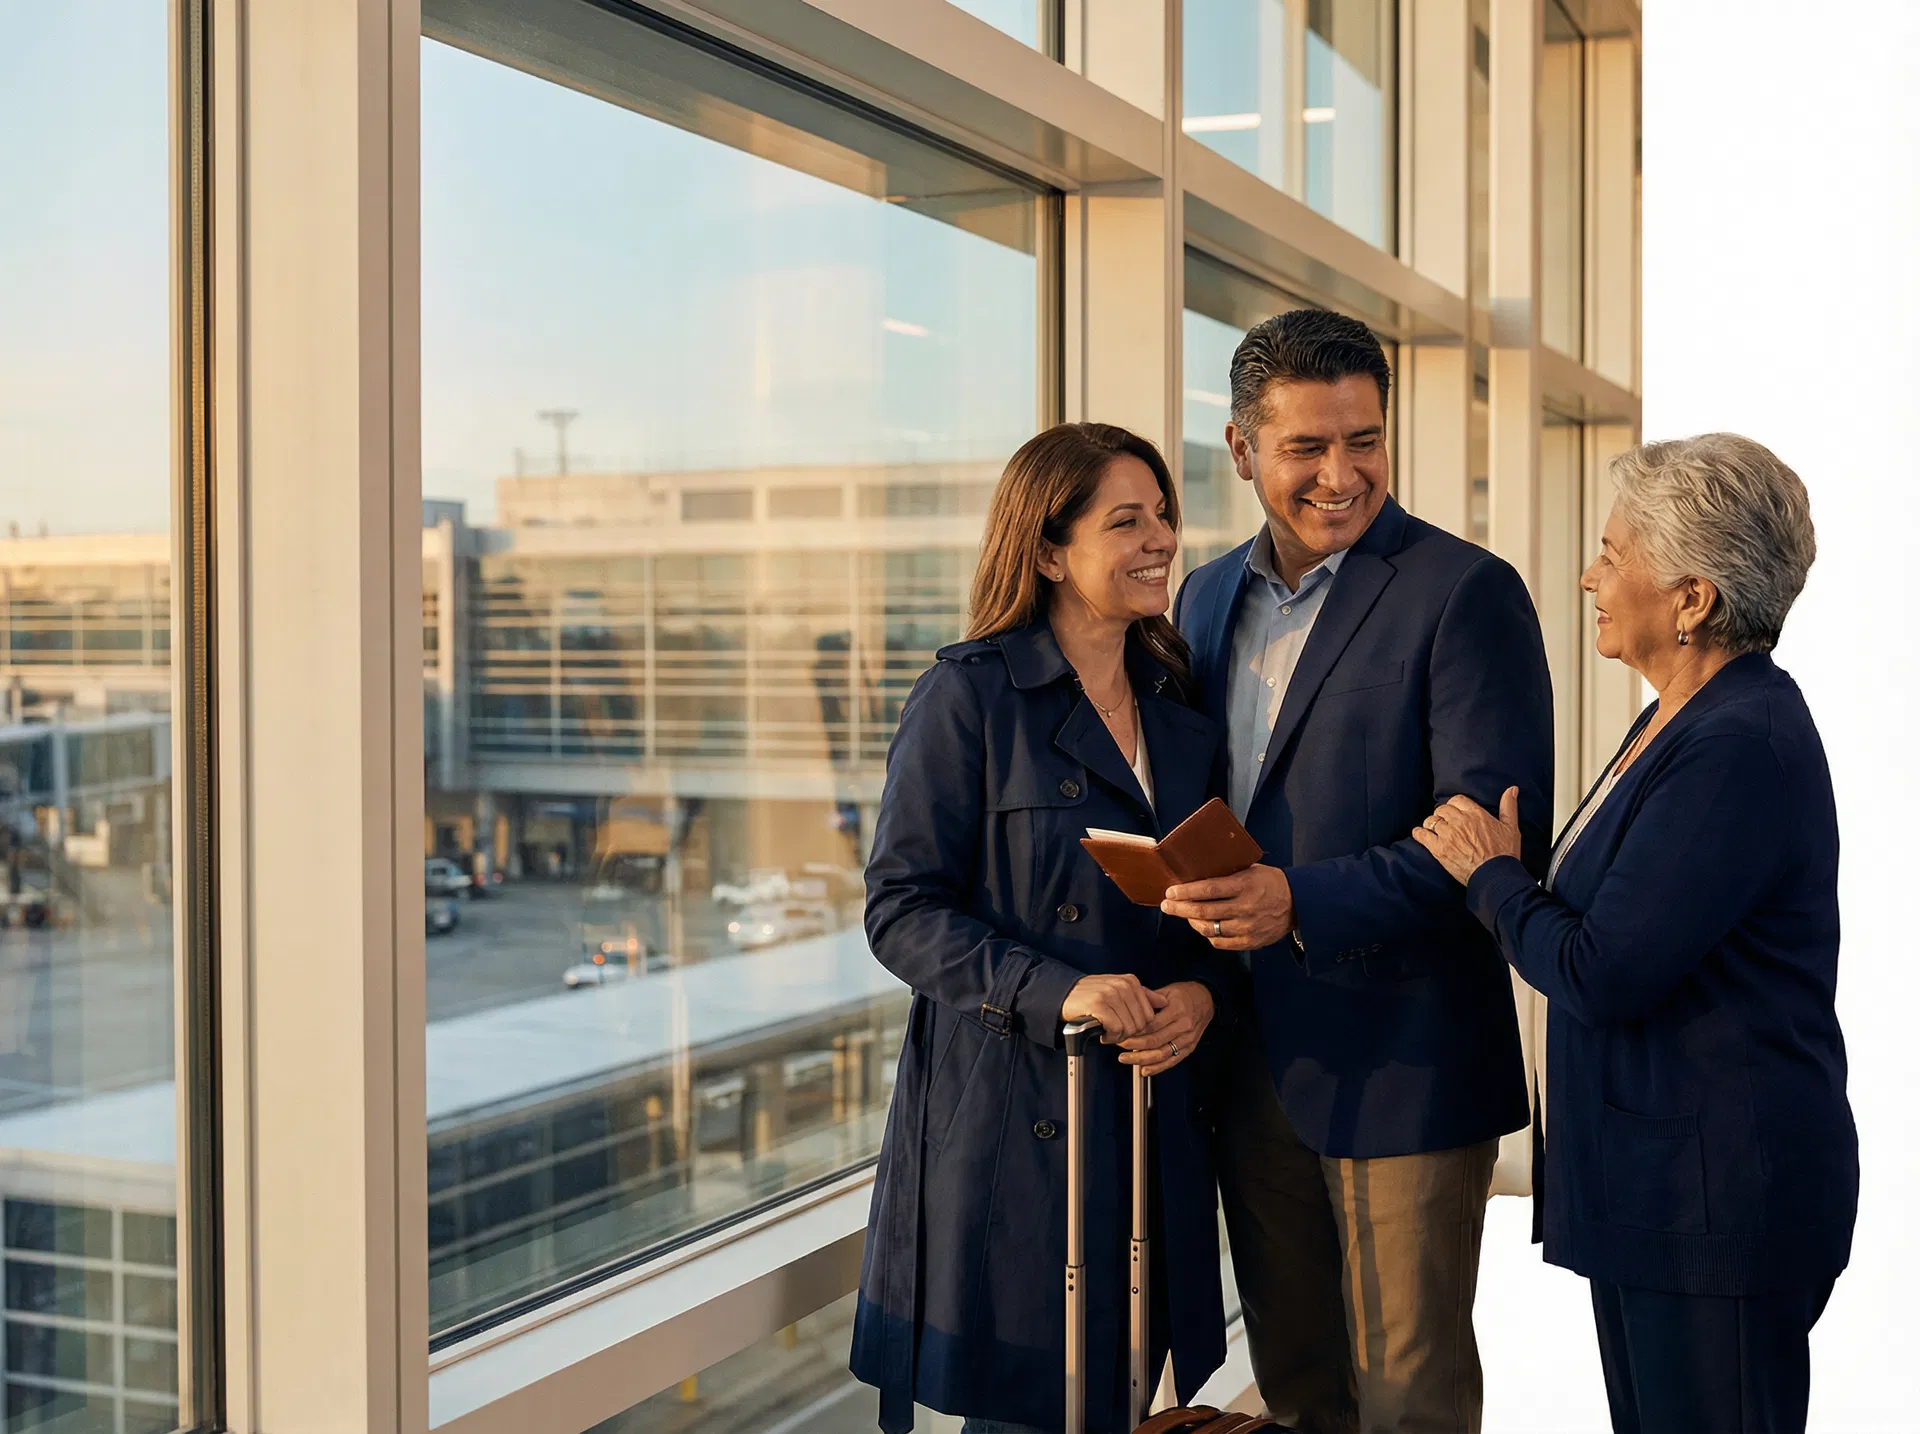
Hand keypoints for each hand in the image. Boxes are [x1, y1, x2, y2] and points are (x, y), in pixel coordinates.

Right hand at [1061, 972, 1165, 1041]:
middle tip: (1115, 1030)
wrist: (1063, 994)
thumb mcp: (1118, 989)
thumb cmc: (1091, 995)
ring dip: (1118, 1036)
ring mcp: (1110, 994)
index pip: (1149, 1014)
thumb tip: (1163, 1002)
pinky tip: (1102, 1032)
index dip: (1138, 1025)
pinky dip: (1109, 1036)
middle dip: (1129, 1032)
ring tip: (1108, 1030)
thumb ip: (1143, 995)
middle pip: (1140, 1023)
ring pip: (1129, 1027)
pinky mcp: (1098, 1005)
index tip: (1125, 1024)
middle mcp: (1122, 985)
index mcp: (1130, 981)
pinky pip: (1115, 1029)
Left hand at [1119, 981, 1213, 1075]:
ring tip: (1126, 1059)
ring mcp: (1187, 1039)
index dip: (1135, 1031)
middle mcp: (1183, 1026)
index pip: (1152, 1025)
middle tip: (1119, 1045)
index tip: (1121, 1032)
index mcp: (1177, 1010)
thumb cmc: (1185, 995)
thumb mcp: (1167, 990)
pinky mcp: (1189, 1048)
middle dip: (1134, 1046)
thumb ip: (1148, 998)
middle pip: (1155, 1041)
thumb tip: (1128, 1003)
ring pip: (1162, 1054)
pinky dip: (1158, 1068)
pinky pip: (1172, 1061)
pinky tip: (1144, 1070)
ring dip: (1142, 1059)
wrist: (1206, 1000)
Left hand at [1160, 864, 1294, 950]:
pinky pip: (1220, 942)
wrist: (1298, 903)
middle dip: (1180, 908)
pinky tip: (1202, 926)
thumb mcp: (1250, 869)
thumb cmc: (1270, 882)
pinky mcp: (1250, 941)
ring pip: (1209, 929)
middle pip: (1203, 911)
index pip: (1208, 889)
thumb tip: (1196, 872)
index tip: (1170, 892)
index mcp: (1244, 885)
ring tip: (1184, 914)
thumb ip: (1226, 873)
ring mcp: (1247, 927)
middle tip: (1167, 905)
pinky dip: (1207, 935)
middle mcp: (1244, 907)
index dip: (1186, 892)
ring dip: (1191, 921)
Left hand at [1411, 786, 1522, 883]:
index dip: (1455, 805)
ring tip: (1435, 830)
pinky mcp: (1439, 849)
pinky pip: (1422, 835)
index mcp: (1476, 814)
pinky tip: (1420, 834)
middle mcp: (1460, 821)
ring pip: (1431, 821)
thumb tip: (1512, 789)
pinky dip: (1419, 834)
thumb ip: (1509, 807)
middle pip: (1442, 809)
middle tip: (1445, 823)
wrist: (1496, 875)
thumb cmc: (1505, 853)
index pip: (1457, 800)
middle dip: (1443, 815)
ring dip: (1432, 824)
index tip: (1455, 812)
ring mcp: (1448, 835)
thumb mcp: (1511, 827)